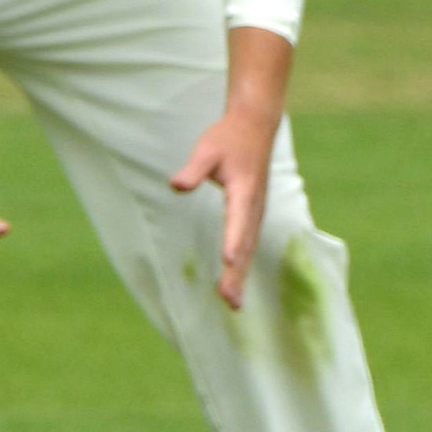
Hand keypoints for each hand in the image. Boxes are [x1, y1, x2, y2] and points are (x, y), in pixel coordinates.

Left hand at [167, 104, 278, 309]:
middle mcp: (254, 206)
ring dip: (240, 276)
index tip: (229, 260)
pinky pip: (248, 246)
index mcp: (244, 189)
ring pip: (248, 249)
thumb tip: (175, 185)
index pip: (238, 218)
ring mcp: (256, 213)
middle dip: (237, 273)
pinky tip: (235, 285)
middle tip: (229, 300)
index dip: (233, 240)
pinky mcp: (253, 216)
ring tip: (233, 304)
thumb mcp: (207, 149)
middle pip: (245, 244)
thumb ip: (193, 169)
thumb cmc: (227, 139)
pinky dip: (242, 267)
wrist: (256, 128)